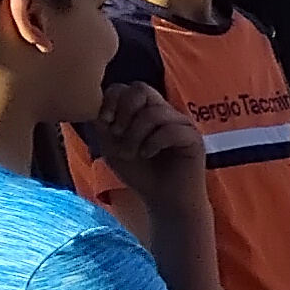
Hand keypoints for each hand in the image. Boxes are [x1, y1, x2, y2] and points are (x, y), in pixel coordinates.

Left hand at [84, 81, 208, 212]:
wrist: (164, 200)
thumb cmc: (139, 173)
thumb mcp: (111, 146)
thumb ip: (103, 124)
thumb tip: (95, 104)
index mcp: (144, 110)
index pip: (126, 88)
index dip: (111, 100)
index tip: (104, 121)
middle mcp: (164, 112)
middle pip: (141, 89)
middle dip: (124, 111)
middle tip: (117, 134)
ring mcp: (181, 123)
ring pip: (154, 112)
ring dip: (135, 134)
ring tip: (132, 153)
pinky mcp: (194, 138)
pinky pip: (171, 130)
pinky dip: (153, 143)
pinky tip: (148, 154)